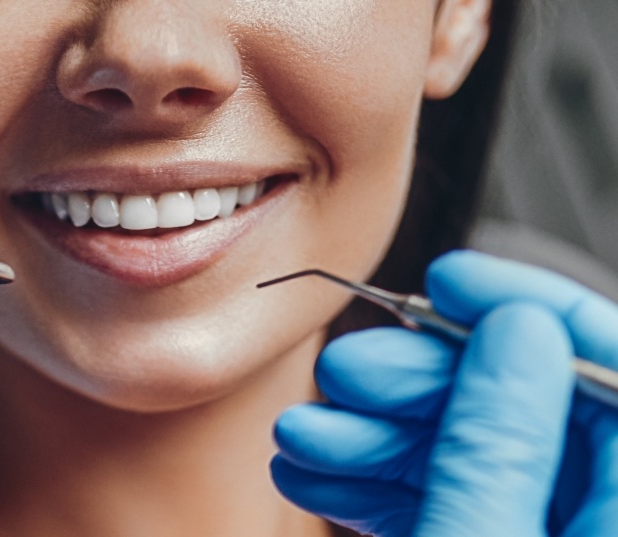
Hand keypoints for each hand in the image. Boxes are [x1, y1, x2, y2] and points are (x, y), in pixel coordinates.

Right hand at [271, 250, 617, 535]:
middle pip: (521, 402)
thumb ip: (497, 445)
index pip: (606, 365)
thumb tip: (513, 330)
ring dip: (373, 433)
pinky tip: (316, 472)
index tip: (449, 280)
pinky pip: (441, 498)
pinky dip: (374, 480)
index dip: (526, 306)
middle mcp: (591, 518)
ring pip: (467, 450)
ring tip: (302, 437)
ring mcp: (535, 534)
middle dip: (416, 379)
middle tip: (346, 373)